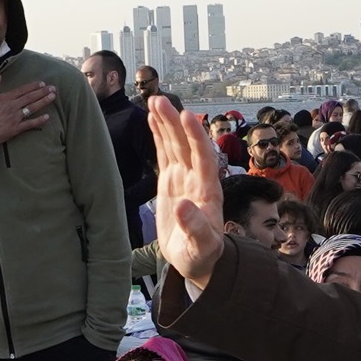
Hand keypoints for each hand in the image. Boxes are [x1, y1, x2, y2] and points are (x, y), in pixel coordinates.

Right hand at [0, 76, 54, 146]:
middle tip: (53, 88)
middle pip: (30, 97)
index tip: (42, 83)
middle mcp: (11, 106)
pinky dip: (39, 120)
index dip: (33, 86)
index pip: (22, 90)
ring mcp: (14, 118)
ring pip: (32, 108)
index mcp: (3, 98)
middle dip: (42, 92)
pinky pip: (30, 124)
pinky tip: (47, 117)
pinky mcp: (15, 129)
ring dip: (44, 102)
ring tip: (53, 97)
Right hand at [147, 96, 226, 283]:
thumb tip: (182, 207)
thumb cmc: (201, 255)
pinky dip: (160, 135)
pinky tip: (152, 118)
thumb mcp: (201, 246)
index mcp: (208, 190)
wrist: (195, 259)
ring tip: (154, 101)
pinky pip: (165, 153)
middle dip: (174, 122)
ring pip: (175, 145)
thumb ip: (195, 228)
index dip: (195, 136)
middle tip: (160, 101)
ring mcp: (184, 177)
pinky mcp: (170, 181)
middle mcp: (197, 178)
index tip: (185, 116)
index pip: (203, 157)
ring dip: (166, 123)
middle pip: (186, 145)